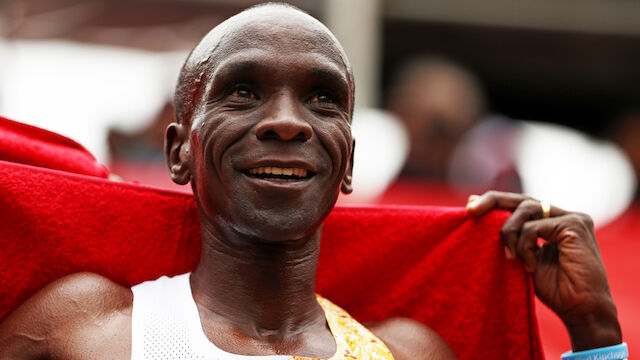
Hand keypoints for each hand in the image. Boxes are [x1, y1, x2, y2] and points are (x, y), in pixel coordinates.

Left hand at [466, 191, 621, 350]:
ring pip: (525, 209)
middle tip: (471, 210)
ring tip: (511, 258)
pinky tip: (529, 266)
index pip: (520, 204)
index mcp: (552, 221)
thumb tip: (478, 211)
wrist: (581, 310)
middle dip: (493, 201)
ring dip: (509, 233)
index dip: (495, 202)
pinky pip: (533, 227)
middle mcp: (563, 215)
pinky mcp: (575, 224)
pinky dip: (524, 246)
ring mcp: (571, 218)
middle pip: (522, 199)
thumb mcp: (524, 257)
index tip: (470, 206)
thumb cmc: (554, 289)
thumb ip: (511, 237)